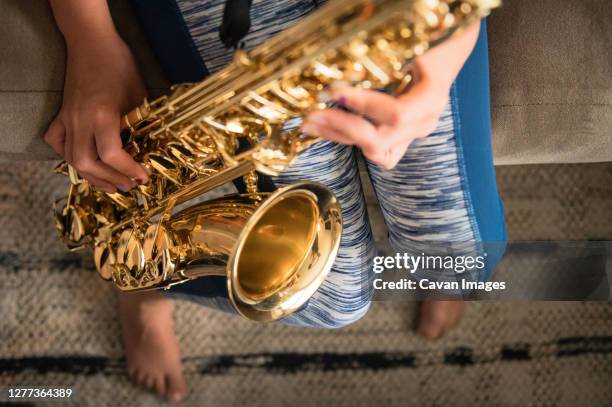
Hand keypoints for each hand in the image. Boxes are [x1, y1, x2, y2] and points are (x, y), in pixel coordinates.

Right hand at [44, 32, 148, 192]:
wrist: (91, 42)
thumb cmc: (119, 64)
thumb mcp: (138, 95)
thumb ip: (141, 122)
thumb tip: (151, 147)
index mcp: (103, 114)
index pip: (112, 154)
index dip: (129, 170)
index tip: (143, 178)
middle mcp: (81, 120)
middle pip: (87, 163)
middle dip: (110, 179)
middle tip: (129, 186)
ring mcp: (68, 118)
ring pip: (71, 158)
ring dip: (92, 175)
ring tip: (112, 185)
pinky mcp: (61, 114)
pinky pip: (57, 142)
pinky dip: (68, 157)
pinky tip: (83, 163)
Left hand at [302, 22, 479, 168]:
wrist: (444, 55)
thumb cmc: (430, 46)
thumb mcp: (413, 47)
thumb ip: (388, 58)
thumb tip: (349, 61)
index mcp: (430, 101)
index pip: (397, 115)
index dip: (365, 106)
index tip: (336, 92)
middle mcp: (422, 123)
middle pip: (380, 141)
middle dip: (342, 127)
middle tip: (313, 114)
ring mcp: (411, 134)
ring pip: (373, 150)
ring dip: (339, 136)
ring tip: (311, 122)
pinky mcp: (400, 138)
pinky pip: (374, 150)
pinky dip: (349, 139)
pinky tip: (327, 127)